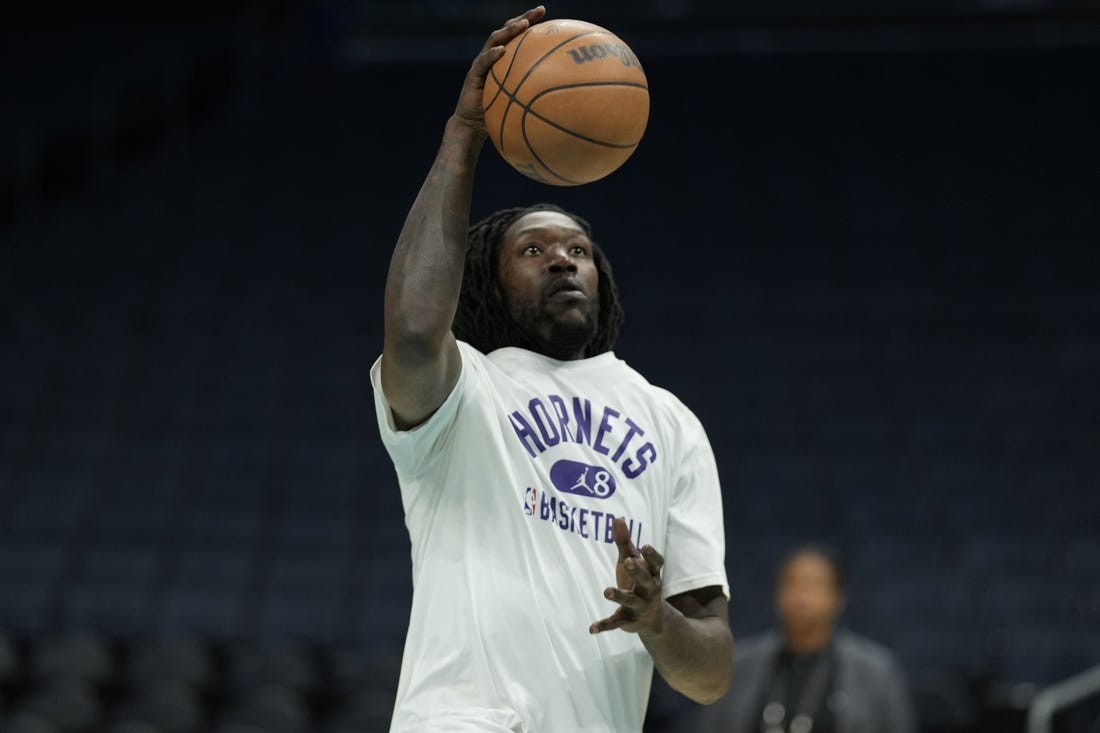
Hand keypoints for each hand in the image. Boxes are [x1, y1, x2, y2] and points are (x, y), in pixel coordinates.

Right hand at [453, 6, 545, 136]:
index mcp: (502, 60)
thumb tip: (560, 96)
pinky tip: (502, 51)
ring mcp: (481, 64)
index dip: (530, 22)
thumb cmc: (497, 114)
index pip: (517, 35)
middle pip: (507, 30)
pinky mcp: (473, 75)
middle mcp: (491, 56)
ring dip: (509, 31)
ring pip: (494, 40)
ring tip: (523, 25)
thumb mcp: (518, 101)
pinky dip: (492, 55)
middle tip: (539, 10)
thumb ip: (532, 93)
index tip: (545, 12)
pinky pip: (483, 63)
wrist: (472, 125)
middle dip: (523, 18)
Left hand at [589, 517, 665, 634]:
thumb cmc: (639, 581)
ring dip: (619, 596)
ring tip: (606, 591)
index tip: (645, 546)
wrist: (652, 619)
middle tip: (628, 561)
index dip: (652, 556)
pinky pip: (616, 623)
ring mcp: (639, 607)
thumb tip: (617, 518)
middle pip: (646, 581)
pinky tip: (592, 628)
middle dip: (638, 571)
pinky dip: (604, 626)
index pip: (656, 564)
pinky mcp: (628, 621)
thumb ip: (625, 542)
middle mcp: (648, 591)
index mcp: (651, 574)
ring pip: (630, 601)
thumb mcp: (632, 561)